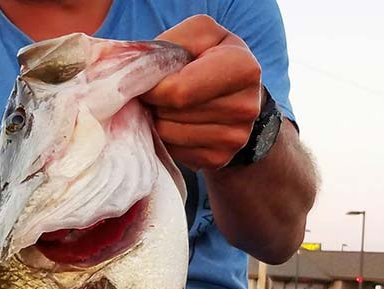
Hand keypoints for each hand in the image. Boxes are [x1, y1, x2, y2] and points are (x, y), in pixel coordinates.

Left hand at [142, 15, 261, 170]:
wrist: (238, 91)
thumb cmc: (212, 56)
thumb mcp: (199, 34)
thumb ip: (171, 46)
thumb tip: (138, 76)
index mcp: (242, 69)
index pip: (179, 91)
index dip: (152, 88)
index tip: (142, 82)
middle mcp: (244, 108)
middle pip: (173, 114)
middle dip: (155, 102)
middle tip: (155, 93)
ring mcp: (234, 139)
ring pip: (170, 135)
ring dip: (157, 120)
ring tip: (165, 106)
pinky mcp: (220, 160)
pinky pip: (175, 152)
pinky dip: (166, 138)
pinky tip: (175, 123)